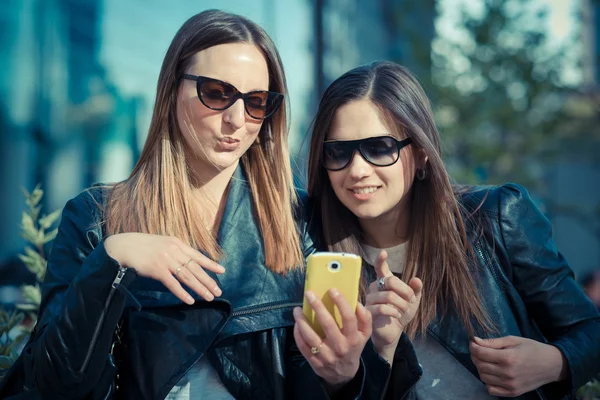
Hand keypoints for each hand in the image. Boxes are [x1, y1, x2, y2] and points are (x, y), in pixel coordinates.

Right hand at [104, 233, 224, 303]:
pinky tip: (190, 300)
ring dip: (199, 288)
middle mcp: (174, 251)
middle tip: (219, 292)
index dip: (210, 264)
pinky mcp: (157, 270)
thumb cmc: (142, 246)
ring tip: (209, 297)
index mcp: (177, 243)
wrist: (123, 246)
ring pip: (187, 277)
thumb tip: (186, 261)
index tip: (222, 271)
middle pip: (195, 268)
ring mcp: (166, 260)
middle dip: (208, 281)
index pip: (197, 256)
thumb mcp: (162, 244)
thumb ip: (175, 251)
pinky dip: (182, 293)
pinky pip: (173, 284)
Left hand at [292, 288, 371, 388]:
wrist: (344, 374)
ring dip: (302, 321)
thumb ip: (365, 318)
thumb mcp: (364, 335)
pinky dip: (298, 334)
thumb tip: (357, 303)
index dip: (341, 303)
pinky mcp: (315, 362)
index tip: (332, 290)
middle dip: (317, 306)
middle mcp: (340, 347)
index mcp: (353, 339)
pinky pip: (303, 347)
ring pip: (311, 337)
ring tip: (297, 310)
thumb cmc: (353, 347)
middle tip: (309, 293)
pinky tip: (296, 324)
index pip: (349, 318)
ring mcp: (326, 356)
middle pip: (328, 324)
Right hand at [365, 250, 421, 363]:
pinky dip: (393, 312)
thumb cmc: (401, 313)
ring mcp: (370, 299)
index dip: (381, 260)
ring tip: (403, 311)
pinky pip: (382, 307)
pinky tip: (396, 315)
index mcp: (384, 282)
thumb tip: (416, 279)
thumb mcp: (413, 301)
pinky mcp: (368, 311)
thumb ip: (416, 289)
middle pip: (390, 281)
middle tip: (410, 301)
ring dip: (401, 304)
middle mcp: (375, 287)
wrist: (393, 331)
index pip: (380, 268)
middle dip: (404, 291)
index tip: (383, 253)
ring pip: (388, 296)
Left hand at [470, 335, 567, 396]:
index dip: (473, 346)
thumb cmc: (532, 349)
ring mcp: (510, 385)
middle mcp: (508, 373)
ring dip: (481, 368)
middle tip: (480, 350)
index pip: (480, 353)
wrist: (551, 365)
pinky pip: (491, 389)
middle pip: (479, 365)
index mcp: (508, 358)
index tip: (473, 342)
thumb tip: (475, 341)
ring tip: (488, 361)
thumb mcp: (513, 340)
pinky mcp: (513, 393)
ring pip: (483, 377)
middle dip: (476, 356)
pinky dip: (488, 381)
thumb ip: (493, 342)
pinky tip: (493, 374)